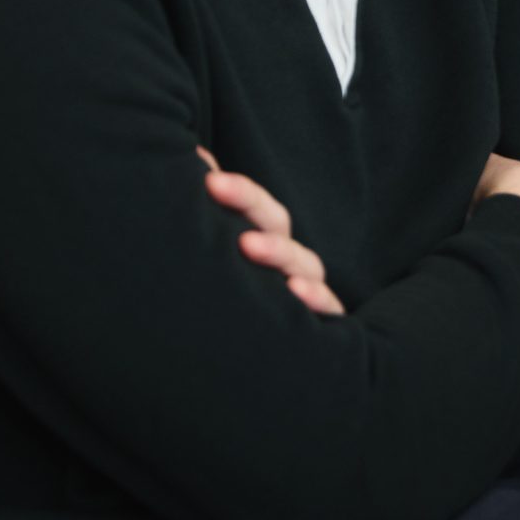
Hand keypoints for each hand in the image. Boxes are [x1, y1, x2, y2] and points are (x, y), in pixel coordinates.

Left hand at [198, 148, 343, 314]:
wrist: (264, 360)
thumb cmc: (245, 299)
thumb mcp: (229, 256)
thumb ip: (214, 211)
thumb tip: (194, 158)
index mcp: (266, 241)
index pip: (255, 206)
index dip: (236, 188)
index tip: (206, 176)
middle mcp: (289, 261)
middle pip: (276, 225)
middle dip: (248, 204)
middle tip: (215, 188)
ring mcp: (308, 290)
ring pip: (302, 263)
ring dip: (277, 251)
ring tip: (247, 245)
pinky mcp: (324, 323)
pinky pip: (326, 308)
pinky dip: (314, 298)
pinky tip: (294, 293)